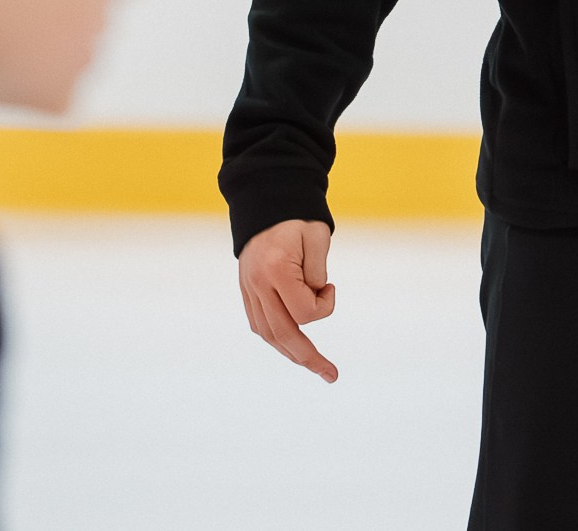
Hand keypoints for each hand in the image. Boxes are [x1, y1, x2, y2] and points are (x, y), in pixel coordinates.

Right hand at [238, 219, 338, 382]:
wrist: (265, 201)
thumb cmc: (297, 218)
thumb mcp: (316, 237)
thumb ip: (317, 273)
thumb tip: (313, 304)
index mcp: (275, 270)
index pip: (304, 312)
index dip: (325, 305)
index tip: (330, 285)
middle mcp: (258, 285)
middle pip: (283, 335)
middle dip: (308, 358)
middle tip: (331, 375)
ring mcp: (248, 289)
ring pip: (268, 334)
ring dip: (291, 353)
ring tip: (313, 367)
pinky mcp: (246, 291)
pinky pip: (259, 324)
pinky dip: (275, 338)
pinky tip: (291, 346)